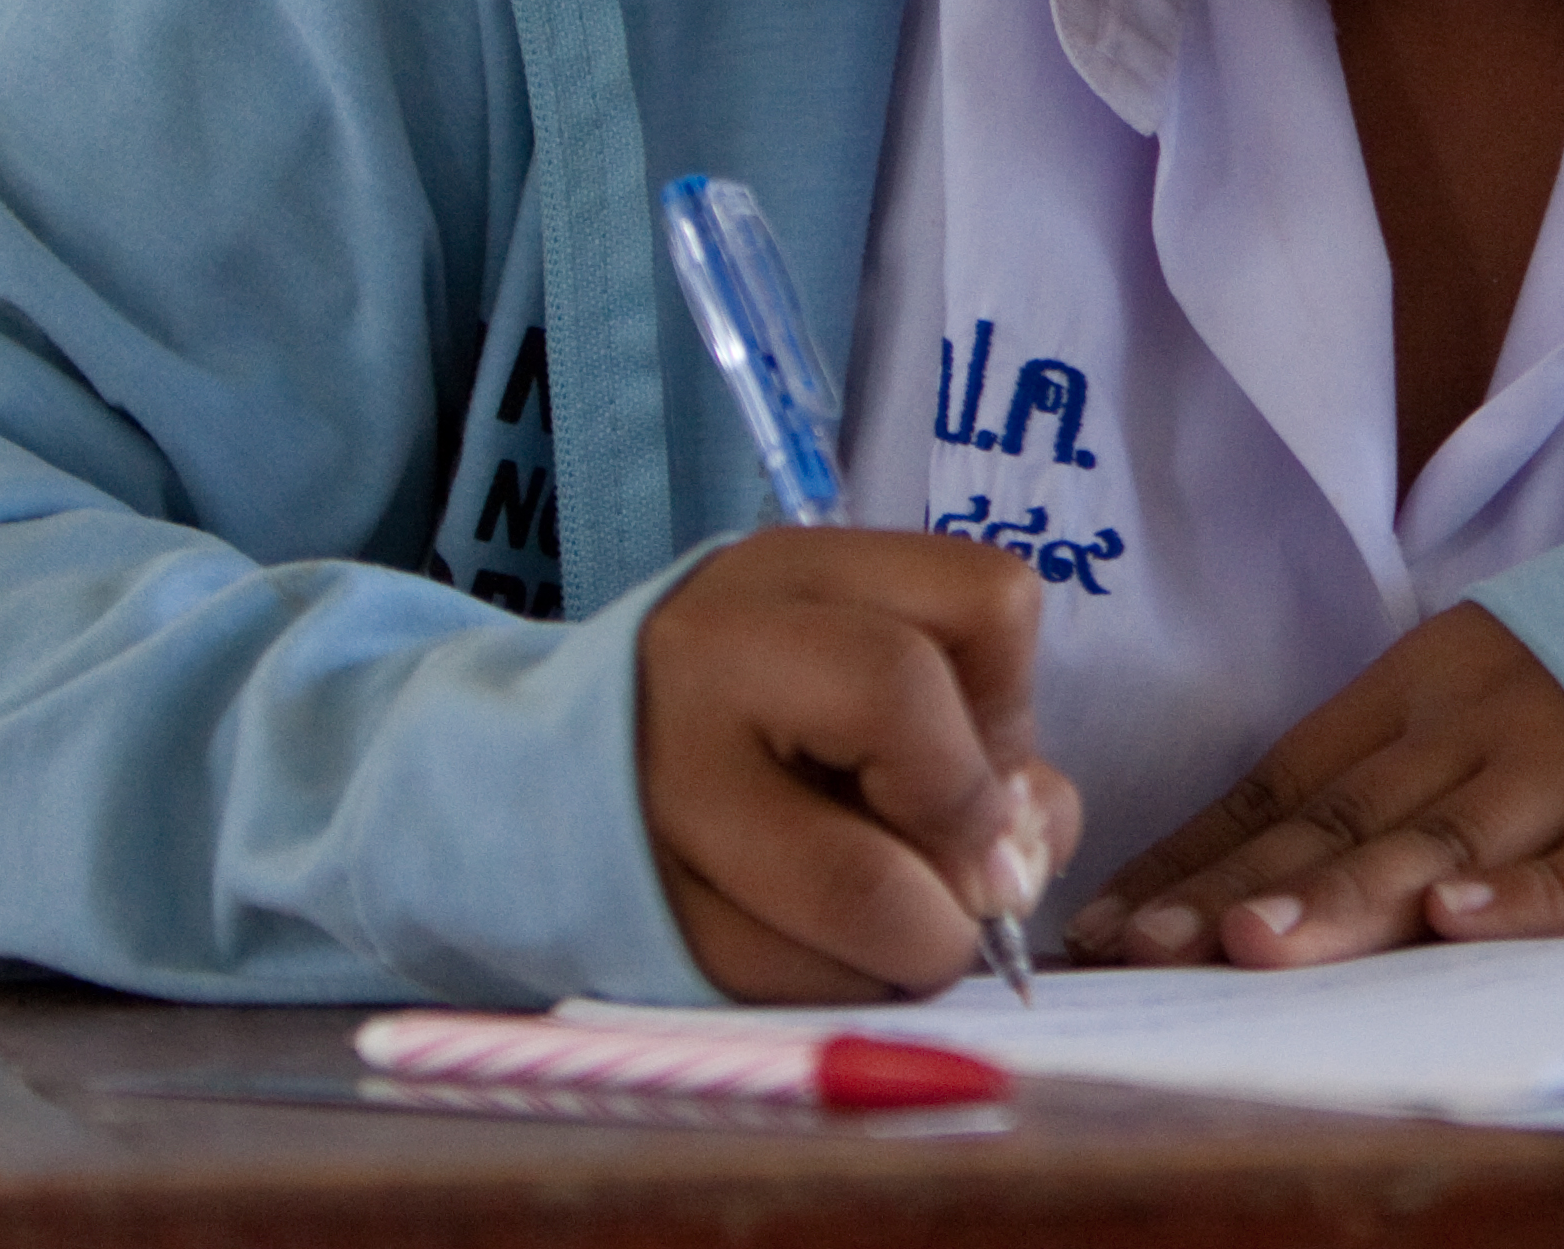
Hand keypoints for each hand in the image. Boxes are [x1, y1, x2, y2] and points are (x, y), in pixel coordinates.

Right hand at [636, 530, 1080, 1001]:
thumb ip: (981, 748)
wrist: (544, 790)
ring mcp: (664, 791)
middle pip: (903, 707)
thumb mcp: (861, 673)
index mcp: (792, 574)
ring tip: (896, 931)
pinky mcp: (645, 917)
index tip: (980, 762)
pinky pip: (799, 984)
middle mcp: (713, 656)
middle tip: (959, 881)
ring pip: (863, 890)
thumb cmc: (756, 730)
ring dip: (922, 941)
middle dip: (968, 829)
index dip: (1011, 710)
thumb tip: (1018, 867)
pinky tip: (820, 956)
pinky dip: (847, 988)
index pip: (986, 602)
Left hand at [1070, 602, 1563, 968]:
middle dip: (1239, 890)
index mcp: (1423, 686)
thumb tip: (1239, 869)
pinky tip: (1460, 921)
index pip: (1284, 783)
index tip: (1102, 930)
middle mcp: (1481, 720)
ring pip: (1446, 837)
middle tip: (1152, 951)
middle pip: (1344, 817)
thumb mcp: (1478, 683)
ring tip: (1260, 947)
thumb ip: (1386, 765)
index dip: (1194, 859)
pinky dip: (1528, 891)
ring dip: (1351, 896)